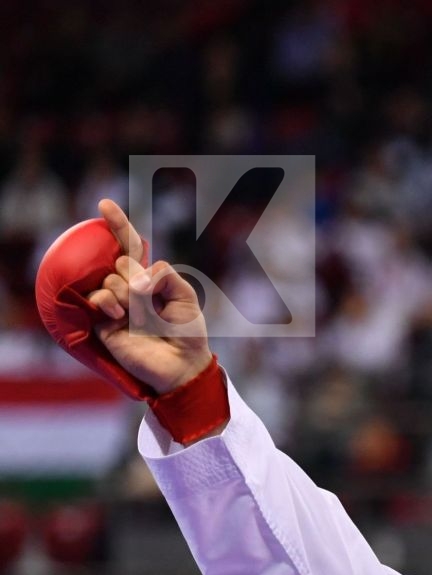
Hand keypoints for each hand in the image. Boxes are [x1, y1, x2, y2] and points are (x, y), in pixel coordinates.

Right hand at [82, 200, 211, 393]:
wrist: (182, 365)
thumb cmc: (187, 332)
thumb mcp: (186, 297)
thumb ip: (166, 276)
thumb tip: (136, 279)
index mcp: (149, 279)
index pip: (130, 247)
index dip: (118, 226)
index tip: (104, 204)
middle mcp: (128, 288)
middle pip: (121, 263)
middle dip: (136, 276)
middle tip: (149, 299)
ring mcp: (114, 303)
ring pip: (110, 279)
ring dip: (126, 294)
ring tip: (138, 316)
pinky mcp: (102, 322)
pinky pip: (97, 298)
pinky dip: (108, 302)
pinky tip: (119, 315)